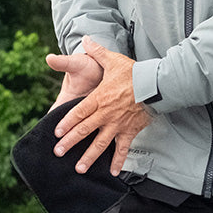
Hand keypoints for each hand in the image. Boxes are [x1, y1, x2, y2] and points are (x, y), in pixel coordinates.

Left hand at [53, 37, 150, 175]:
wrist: (155, 85)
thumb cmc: (133, 72)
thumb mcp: (113, 60)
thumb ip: (97, 52)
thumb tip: (86, 40)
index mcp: (98, 98)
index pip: (78, 113)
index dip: (66, 123)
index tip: (57, 133)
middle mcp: (105, 114)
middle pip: (84, 130)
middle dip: (70, 142)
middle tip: (58, 153)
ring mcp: (117, 125)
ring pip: (100, 144)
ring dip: (89, 157)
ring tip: (79, 168)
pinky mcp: (130, 131)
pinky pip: (123, 149)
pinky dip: (118, 161)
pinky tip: (112, 172)